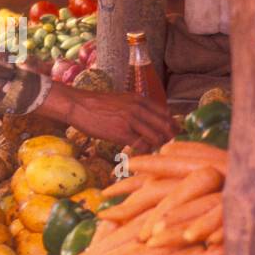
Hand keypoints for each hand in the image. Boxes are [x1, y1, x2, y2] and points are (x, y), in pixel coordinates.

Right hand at [40, 86, 174, 152]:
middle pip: (165, 126)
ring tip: (155, 152)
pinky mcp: (122, 133)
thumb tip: (150, 120)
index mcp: (140, 99)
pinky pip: (141, 146)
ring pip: (156, 137)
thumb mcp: (123, 99)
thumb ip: (137, 107)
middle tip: (169, 147)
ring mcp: (131, 121)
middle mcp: (138, 108)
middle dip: (170, 138)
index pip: (166, 113)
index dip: (173, 126)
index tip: (175, 134)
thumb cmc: (98, 104)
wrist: (79, 106)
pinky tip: (142, 154)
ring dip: (157, 147)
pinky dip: (144, 152)